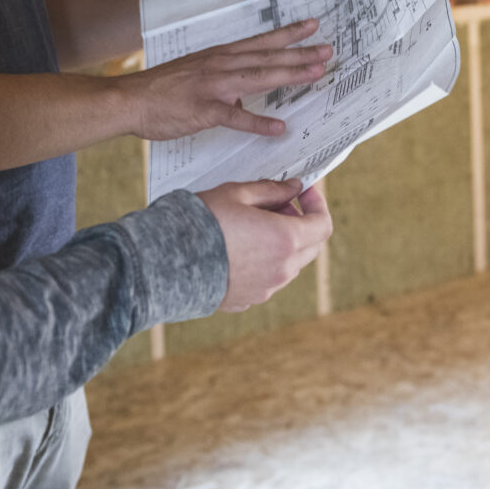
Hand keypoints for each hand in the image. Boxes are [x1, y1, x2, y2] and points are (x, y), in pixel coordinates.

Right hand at [120, 20, 330, 139]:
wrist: (129, 99)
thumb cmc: (161, 89)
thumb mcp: (196, 73)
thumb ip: (223, 78)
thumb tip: (243, 94)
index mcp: (219, 56)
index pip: (260, 41)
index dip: (288, 34)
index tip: (312, 26)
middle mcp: (220, 65)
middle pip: (267, 57)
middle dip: (300, 53)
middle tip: (329, 51)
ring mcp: (212, 86)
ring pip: (258, 78)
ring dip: (289, 75)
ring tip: (317, 74)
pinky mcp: (202, 110)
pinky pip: (234, 117)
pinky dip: (258, 122)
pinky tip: (279, 128)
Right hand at [200, 178, 331, 311]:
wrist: (166, 262)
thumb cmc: (200, 222)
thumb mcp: (237, 194)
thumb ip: (272, 190)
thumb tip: (293, 188)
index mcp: (285, 240)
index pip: (323, 225)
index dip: (318, 205)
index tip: (304, 193)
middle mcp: (281, 270)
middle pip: (311, 246)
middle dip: (300, 222)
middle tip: (276, 205)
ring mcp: (266, 289)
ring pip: (290, 264)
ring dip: (283, 243)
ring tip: (253, 226)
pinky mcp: (248, 300)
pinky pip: (268, 279)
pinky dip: (265, 262)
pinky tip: (240, 248)